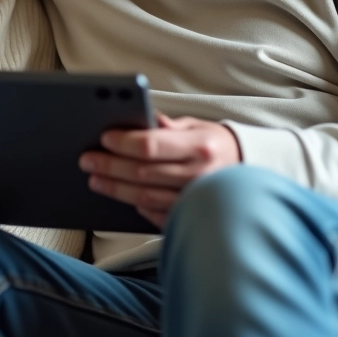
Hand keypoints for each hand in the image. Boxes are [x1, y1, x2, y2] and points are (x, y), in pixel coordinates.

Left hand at [79, 114, 241, 227]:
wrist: (249, 172)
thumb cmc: (216, 145)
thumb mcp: (196, 126)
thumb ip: (167, 126)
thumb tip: (141, 118)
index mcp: (199, 146)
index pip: (151, 145)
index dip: (123, 143)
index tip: (104, 138)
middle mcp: (199, 175)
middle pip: (142, 173)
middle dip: (110, 166)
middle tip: (88, 160)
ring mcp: (195, 201)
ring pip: (144, 197)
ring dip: (116, 188)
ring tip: (96, 179)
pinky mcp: (192, 218)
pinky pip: (156, 215)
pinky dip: (137, 206)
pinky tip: (122, 195)